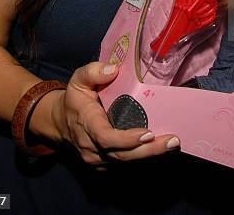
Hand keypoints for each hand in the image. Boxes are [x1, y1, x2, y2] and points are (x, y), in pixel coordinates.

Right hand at [50, 62, 179, 165]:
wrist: (60, 122)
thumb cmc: (75, 98)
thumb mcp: (78, 79)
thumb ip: (93, 71)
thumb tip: (113, 70)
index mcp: (86, 124)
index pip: (106, 137)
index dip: (127, 139)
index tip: (148, 133)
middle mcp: (91, 146)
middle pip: (122, 154)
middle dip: (149, 150)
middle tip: (172, 140)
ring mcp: (97, 158)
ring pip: (126, 161)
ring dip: (151, 154)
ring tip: (172, 143)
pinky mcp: (105, 163)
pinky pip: (125, 162)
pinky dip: (143, 156)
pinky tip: (161, 147)